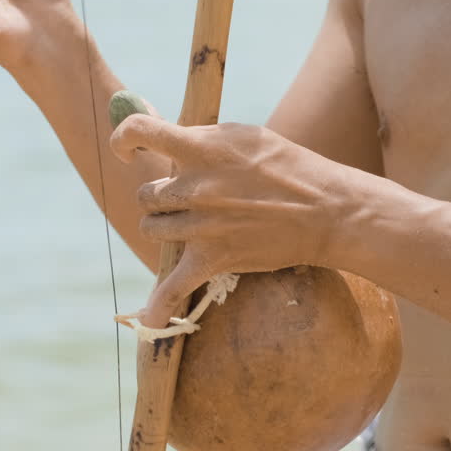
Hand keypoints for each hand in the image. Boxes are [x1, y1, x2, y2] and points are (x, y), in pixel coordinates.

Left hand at [111, 115, 356, 327]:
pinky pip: (173, 288)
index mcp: (202, 147)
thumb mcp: (243, 136)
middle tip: (191, 198)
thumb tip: (164, 138)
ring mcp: (201, 226)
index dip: (124, 139)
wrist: (326, 210)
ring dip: (164, 227)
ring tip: (191, 225)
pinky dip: (159, 306)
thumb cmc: (287, 167)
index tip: (127, 150)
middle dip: (161, 196)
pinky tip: (148, 319)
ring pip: (151, 229)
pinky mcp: (213, 259)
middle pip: (146, 194)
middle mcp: (195, 186)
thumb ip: (201, 139)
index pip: (140, 131)